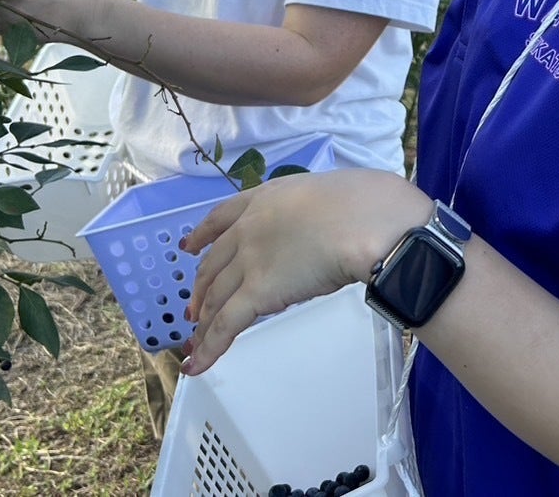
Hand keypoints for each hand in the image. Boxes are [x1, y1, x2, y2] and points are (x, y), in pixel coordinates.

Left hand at [179, 169, 429, 373]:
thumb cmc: (364, 203)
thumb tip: (320, 227)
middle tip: (195, 306)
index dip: (202, 235)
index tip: (189, 247)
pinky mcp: (258, 292)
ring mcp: (250, 260)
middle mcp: (249, 227)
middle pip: (214, 263)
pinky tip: (198, 364)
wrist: (368, 220)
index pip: (223, 216)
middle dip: (202, 288)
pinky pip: (226, 325)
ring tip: (196, 338)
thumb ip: (309, 212)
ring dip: (204, 321)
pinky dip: (209, 347)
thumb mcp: (326, 194)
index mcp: (266, 197)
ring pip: (217, 297)